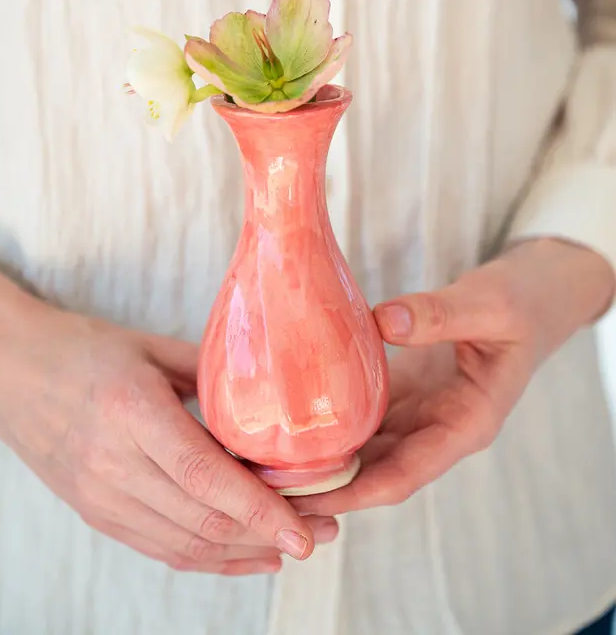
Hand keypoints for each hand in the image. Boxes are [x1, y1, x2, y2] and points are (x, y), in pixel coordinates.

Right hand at [0, 260, 337, 573]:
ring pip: (185, 545)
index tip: (306, 527)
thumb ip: (210, 374)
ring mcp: (100, 497)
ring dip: (245, 553)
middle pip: (203, 520)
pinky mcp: (96, 513)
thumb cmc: (82, 349)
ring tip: (293, 544)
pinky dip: (208, 558)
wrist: (10, 371)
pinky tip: (246, 555)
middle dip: (269, 533)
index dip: (262, 509)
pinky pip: (160, 548)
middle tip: (320, 529)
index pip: (206, 477)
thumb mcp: (150, 347)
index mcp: (132, 412)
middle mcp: (114, 465)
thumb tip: (271, 395)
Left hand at [295, 238, 614, 515]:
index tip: (306, 501)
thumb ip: (439, 314)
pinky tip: (290, 415)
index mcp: (467, 425)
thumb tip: (383, 318)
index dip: (354, 493)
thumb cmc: (519, 303)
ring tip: (265, 462)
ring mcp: (421, 411)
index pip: (404, 475)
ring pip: (365, 446)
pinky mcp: (405, 388)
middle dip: (324, 487)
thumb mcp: (488, 306)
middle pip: (375, 472)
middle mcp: (438, 429)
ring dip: (319, 458)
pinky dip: (329, 420)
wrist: (531, 295)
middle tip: (264, 489)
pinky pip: (363, 412)